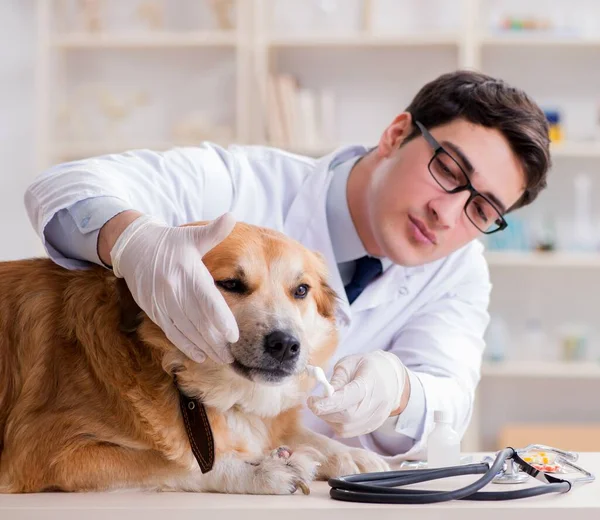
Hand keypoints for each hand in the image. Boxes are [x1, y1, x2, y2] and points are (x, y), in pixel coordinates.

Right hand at [109, 212, 238, 363]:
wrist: (133, 248)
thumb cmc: (170, 242)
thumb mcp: (191, 235)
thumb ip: (213, 231)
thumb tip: (231, 216)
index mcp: (187, 271)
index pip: (206, 300)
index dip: (220, 318)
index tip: (234, 334)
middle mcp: (173, 289)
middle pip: (198, 321)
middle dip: (216, 341)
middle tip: (234, 356)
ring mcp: (161, 302)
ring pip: (185, 330)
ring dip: (204, 346)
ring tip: (222, 359)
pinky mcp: (154, 310)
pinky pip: (171, 331)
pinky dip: (185, 345)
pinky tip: (200, 355)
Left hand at [307, 351, 406, 437]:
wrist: (392, 378)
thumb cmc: (368, 367)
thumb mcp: (350, 363)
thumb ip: (336, 379)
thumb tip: (324, 394)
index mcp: (369, 383)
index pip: (348, 398)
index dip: (328, 403)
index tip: (311, 401)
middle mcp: (375, 404)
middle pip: (346, 416)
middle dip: (324, 412)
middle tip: (315, 402)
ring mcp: (376, 418)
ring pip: (346, 428)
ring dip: (329, 419)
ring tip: (327, 405)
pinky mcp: (372, 426)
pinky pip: (349, 432)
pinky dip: (337, 424)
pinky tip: (337, 412)